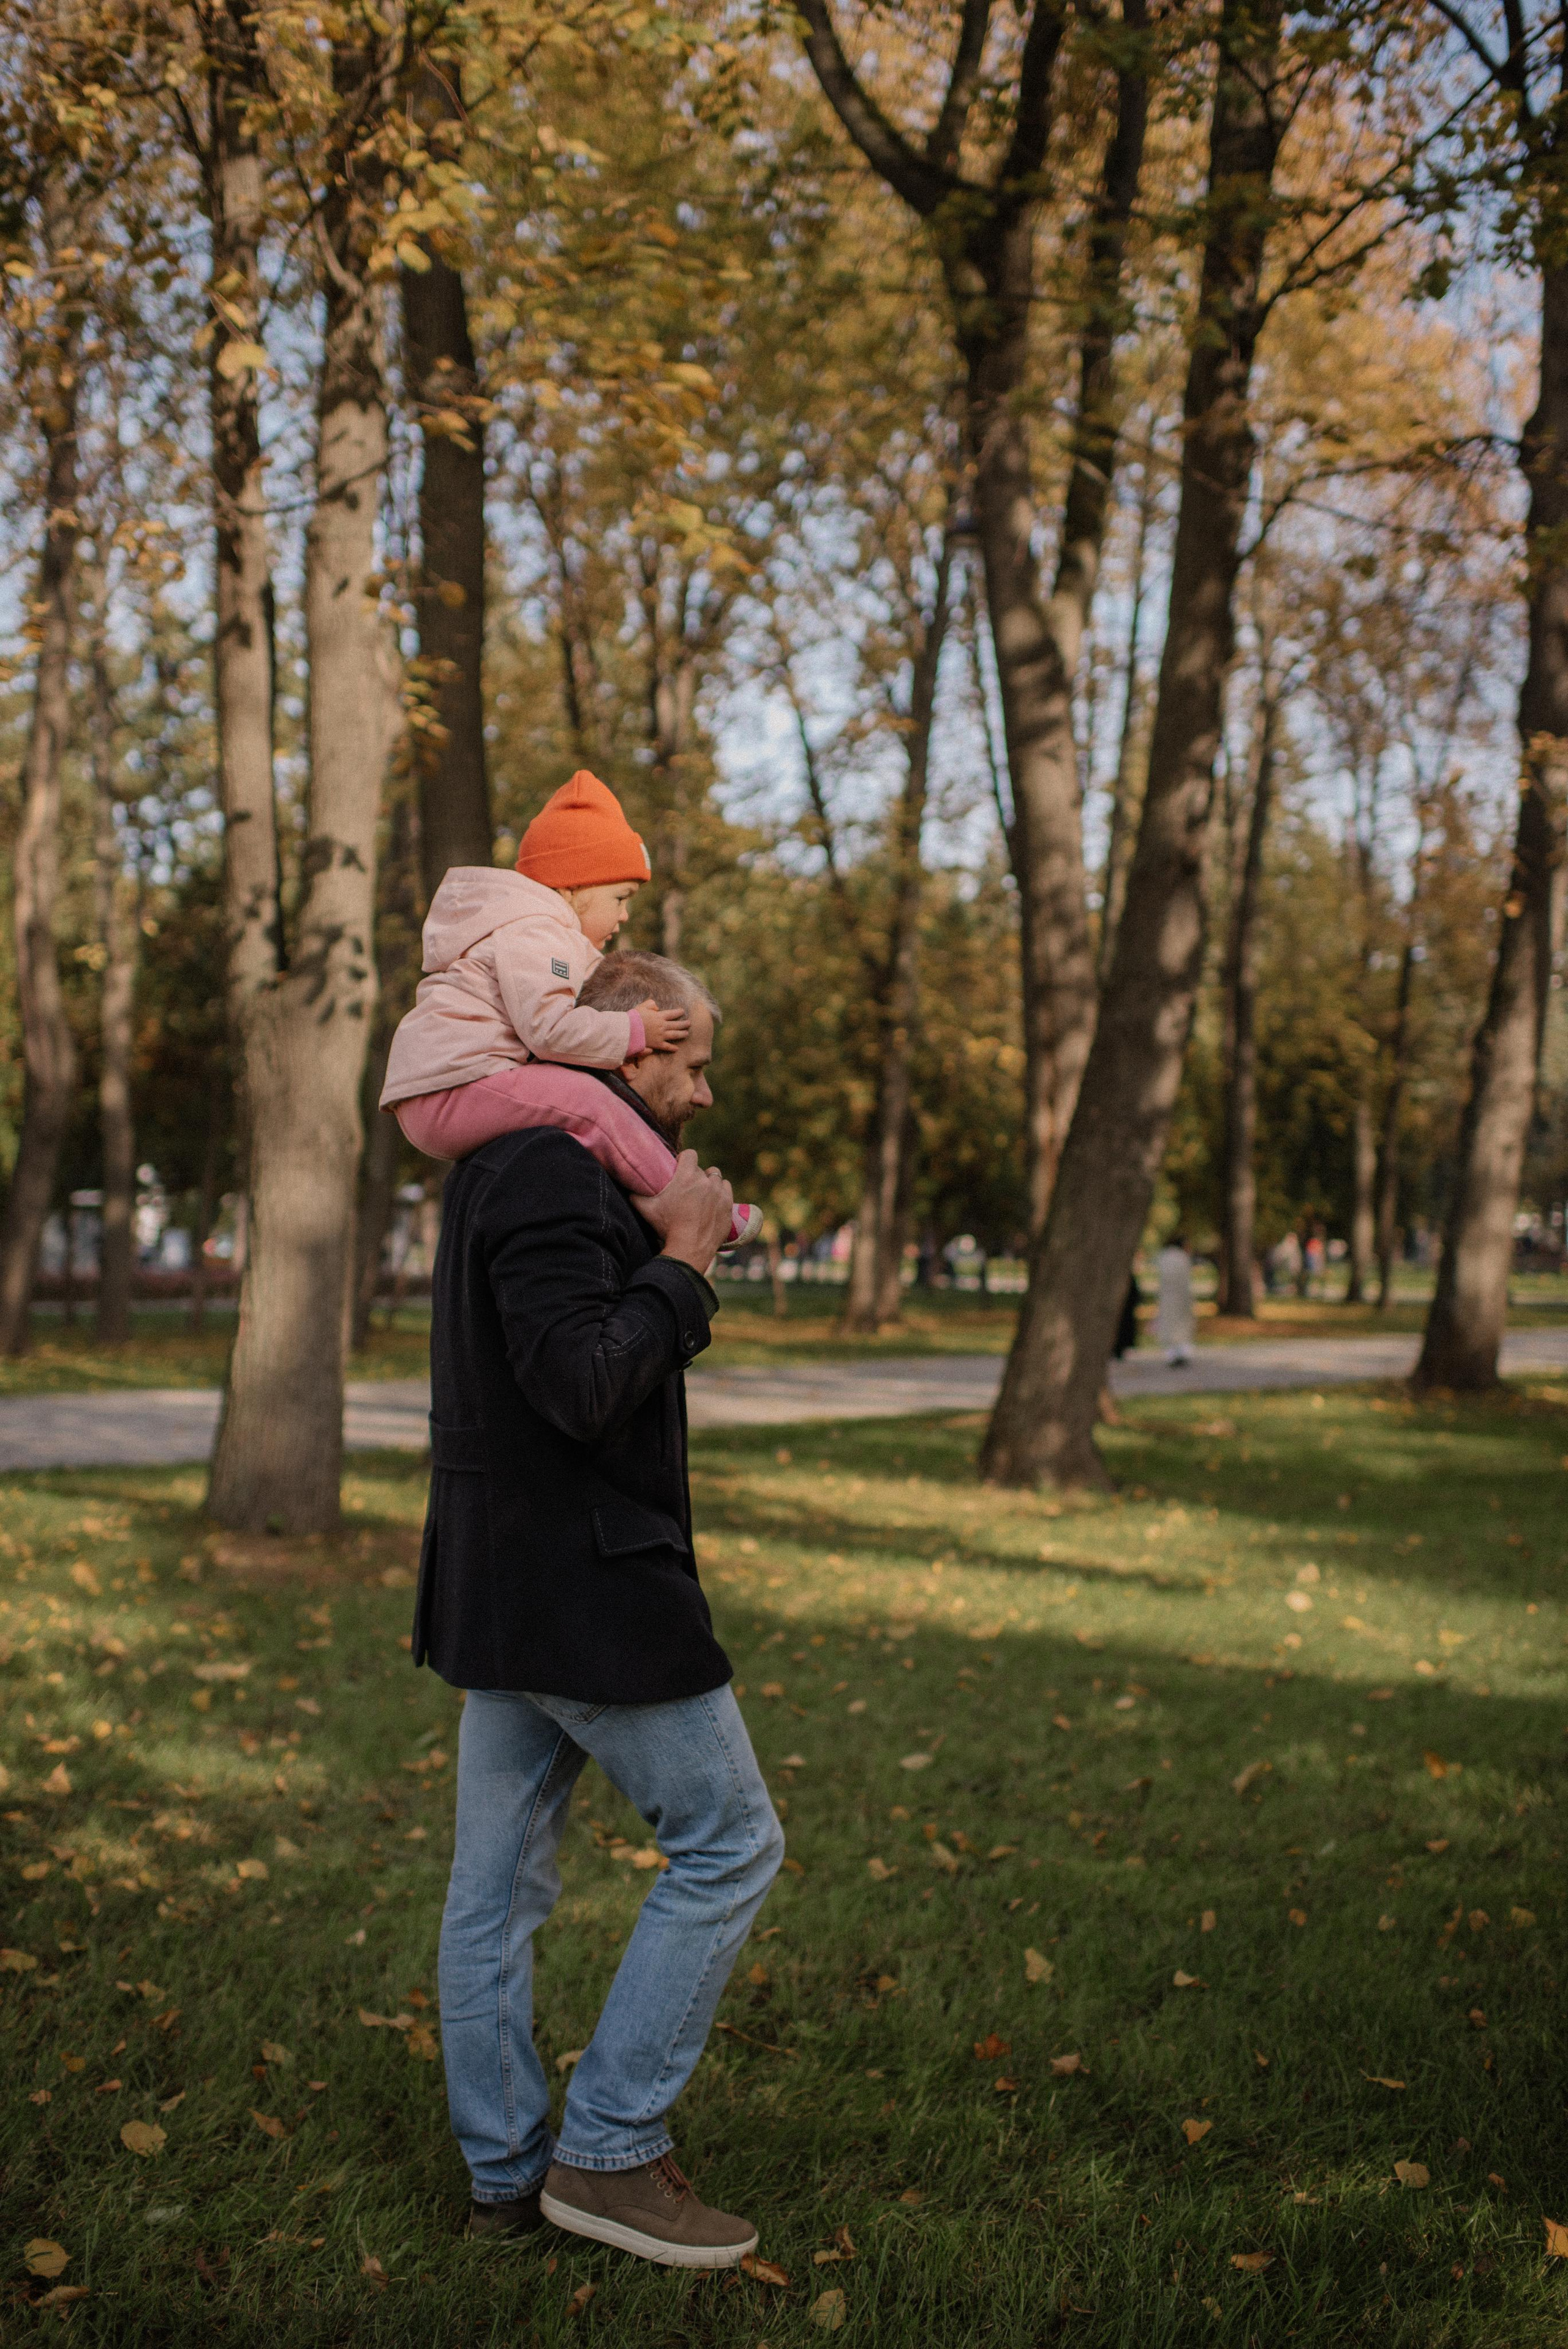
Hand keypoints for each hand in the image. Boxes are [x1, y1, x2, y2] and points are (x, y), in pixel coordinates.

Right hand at [632, 1149, 732, 1274]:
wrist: (690, 1247)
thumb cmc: (667, 1227)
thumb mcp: (646, 1209)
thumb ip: (636, 1195)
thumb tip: (628, 1188)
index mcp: (686, 1176)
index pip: (690, 1154)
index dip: (684, 1159)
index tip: (680, 1168)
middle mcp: (705, 1181)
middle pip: (701, 1169)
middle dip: (694, 1176)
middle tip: (687, 1188)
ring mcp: (719, 1192)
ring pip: (715, 1177)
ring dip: (709, 1182)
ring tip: (701, 1193)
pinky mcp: (728, 1204)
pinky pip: (726, 1188)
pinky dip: (720, 1192)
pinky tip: (713, 1200)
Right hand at [636, 998, 690, 1052]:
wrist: (628, 1030)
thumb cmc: (634, 1018)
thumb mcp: (642, 1006)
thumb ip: (651, 1004)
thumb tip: (657, 1007)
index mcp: (659, 1016)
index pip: (672, 1013)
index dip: (678, 1012)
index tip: (682, 1011)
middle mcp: (662, 1026)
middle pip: (676, 1025)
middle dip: (684, 1024)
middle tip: (689, 1023)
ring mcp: (661, 1035)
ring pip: (675, 1035)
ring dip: (682, 1034)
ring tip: (686, 1033)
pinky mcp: (657, 1044)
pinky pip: (667, 1046)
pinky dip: (672, 1048)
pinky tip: (676, 1048)